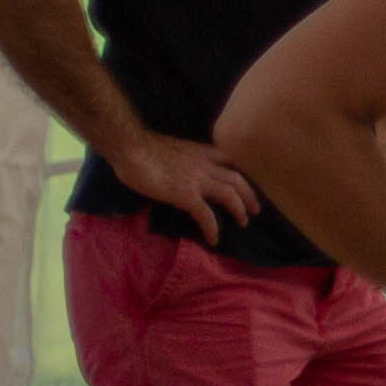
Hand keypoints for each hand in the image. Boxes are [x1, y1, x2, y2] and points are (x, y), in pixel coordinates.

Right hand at [106, 134, 265, 235]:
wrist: (130, 147)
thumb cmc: (142, 148)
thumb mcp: (174, 150)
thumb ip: (185, 160)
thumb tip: (184, 173)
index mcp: (201, 152)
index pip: (231, 160)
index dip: (244, 172)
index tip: (249, 184)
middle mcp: (204, 164)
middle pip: (237, 178)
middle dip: (250, 194)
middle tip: (255, 209)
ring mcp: (196, 179)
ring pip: (229, 194)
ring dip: (240, 209)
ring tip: (244, 222)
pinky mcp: (185, 194)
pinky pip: (206, 214)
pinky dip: (213, 227)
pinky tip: (213, 238)